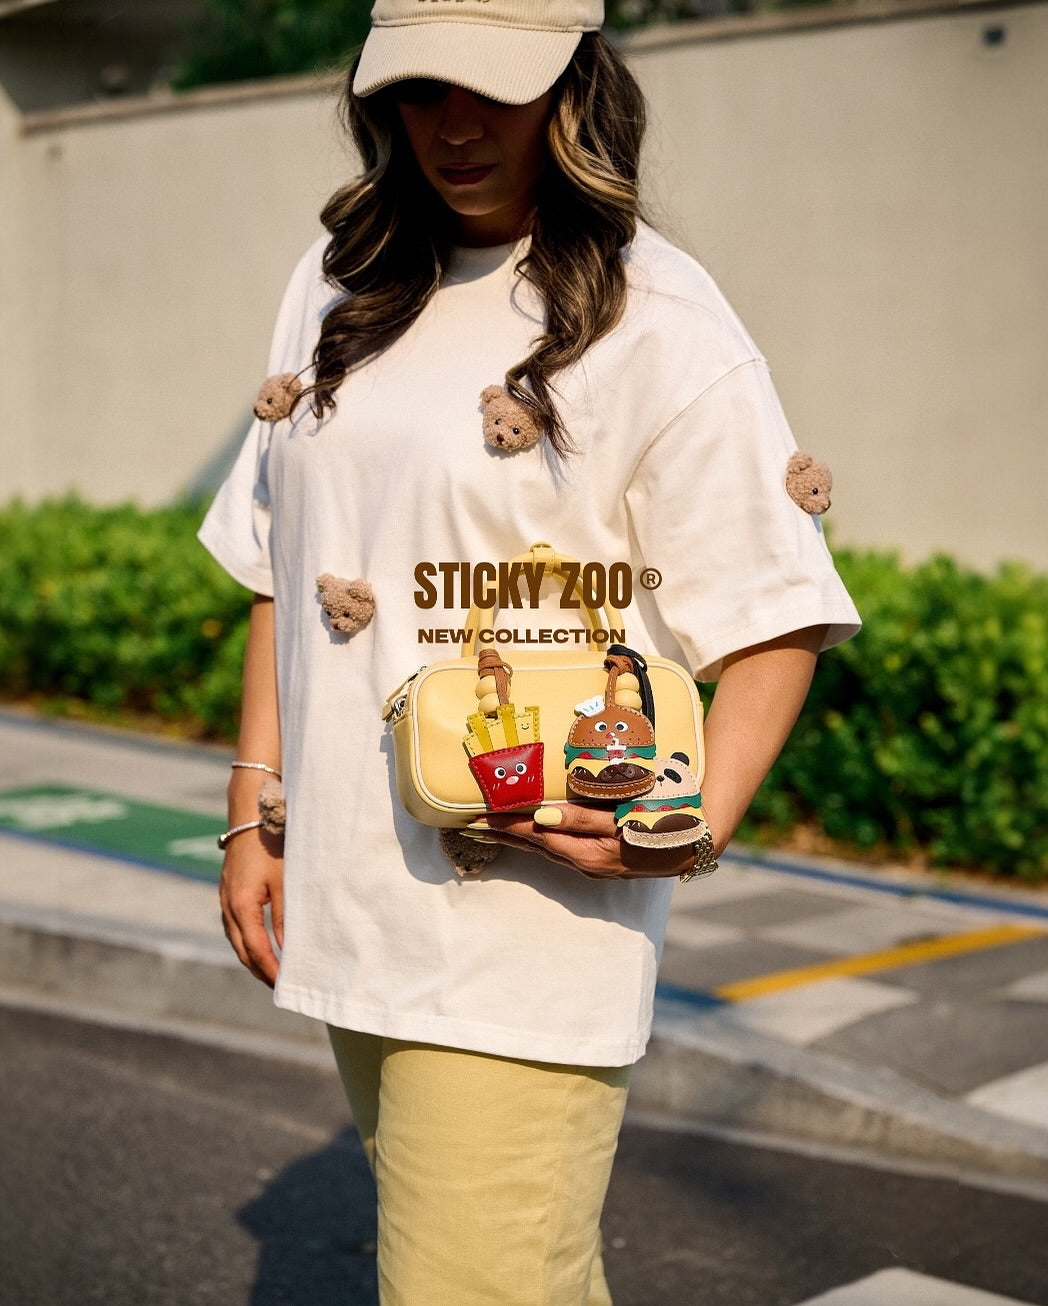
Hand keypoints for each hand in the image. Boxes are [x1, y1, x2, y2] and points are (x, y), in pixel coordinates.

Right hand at [218, 829, 284, 985]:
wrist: (250, 816)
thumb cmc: (272, 845)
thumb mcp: (284, 881)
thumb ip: (285, 916)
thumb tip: (288, 949)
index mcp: (242, 904)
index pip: (255, 948)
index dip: (269, 969)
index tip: (282, 984)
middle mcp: (228, 906)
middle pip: (241, 949)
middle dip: (259, 969)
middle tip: (278, 986)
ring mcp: (224, 900)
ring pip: (235, 940)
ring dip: (252, 957)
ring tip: (271, 972)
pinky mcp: (227, 893)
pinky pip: (234, 927)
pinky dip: (246, 941)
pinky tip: (259, 946)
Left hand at [478, 803, 701, 879]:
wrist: (696, 844)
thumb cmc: (662, 822)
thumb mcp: (624, 816)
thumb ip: (582, 817)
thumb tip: (541, 816)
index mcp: (587, 852)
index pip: (535, 836)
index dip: (504, 826)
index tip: (476, 817)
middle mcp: (585, 863)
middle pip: (534, 847)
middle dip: (502, 835)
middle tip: (471, 824)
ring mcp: (594, 866)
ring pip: (546, 850)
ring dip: (519, 839)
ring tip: (492, 829)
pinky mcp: (602, 861)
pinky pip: (562, 850)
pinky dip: (541, 840)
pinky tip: (534, 833)